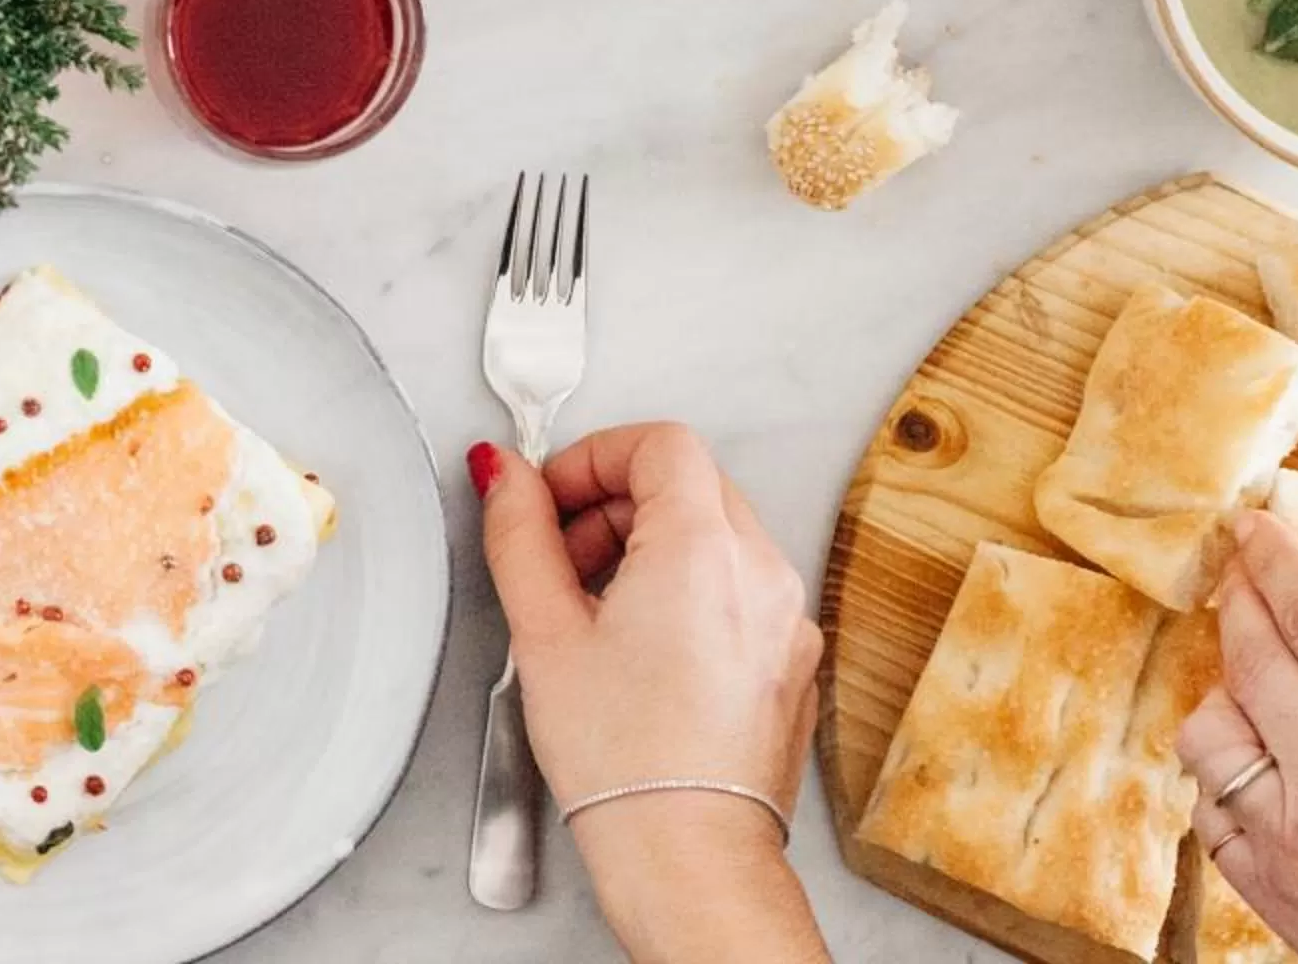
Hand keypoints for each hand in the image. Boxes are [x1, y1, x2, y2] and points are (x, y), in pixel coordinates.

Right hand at [478, 422, 830, 963]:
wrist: (688, 855)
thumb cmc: (625, 760)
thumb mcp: (543, 630)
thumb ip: (518, 531)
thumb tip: (505, 473)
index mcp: (704, 548)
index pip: (660, 442)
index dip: (593, 456)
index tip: (551, 496)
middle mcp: (762, 572)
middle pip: (689, 483)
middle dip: (615, 504)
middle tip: (562, 559)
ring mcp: (787, 618)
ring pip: (717, 536)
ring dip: (650, 547)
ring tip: (595, 614)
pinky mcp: (792, 660)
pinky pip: (740, 589)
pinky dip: (689, 592)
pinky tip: (641, 652)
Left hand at [1177, 512, 1297, 963]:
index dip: (1278, 563)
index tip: (1256, 527)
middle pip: (1254, 662)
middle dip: (1238, 602)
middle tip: (1240, 574)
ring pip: (1210, 735)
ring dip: (1223, 694)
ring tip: (1253, 680)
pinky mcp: (1273, 892)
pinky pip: (1210, 812)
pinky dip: (1223, 777)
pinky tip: (1257, 766)